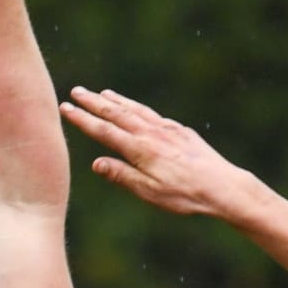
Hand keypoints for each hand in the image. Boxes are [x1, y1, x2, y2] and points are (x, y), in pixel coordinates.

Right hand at [59, 88, 252, 219]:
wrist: (222, 186)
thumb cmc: (186, 195)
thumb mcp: (150, 192)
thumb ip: (122, 176)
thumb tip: (96, 163)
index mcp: (140, 150)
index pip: (104, 131)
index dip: (83, 119)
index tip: (66, 108)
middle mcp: (151, 133)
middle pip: (116, 114)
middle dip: (94, 102)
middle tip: (75, 91)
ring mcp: (167, 129)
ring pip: (135, 110)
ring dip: (116, 101)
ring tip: (101, 93)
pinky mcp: (180, 131)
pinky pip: (152, 114)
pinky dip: (138, 108)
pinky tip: (135, 109)